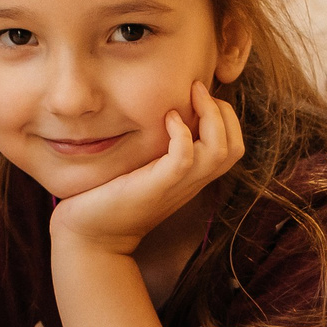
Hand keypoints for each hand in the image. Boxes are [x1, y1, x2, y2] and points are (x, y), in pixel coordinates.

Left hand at [47, 80, 244, 255]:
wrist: (91, 236)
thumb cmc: (111, 197)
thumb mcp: (143, 168)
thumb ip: (157, 148)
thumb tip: (160, 112)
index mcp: (192, 177)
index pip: (233, 146)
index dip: (226, 117)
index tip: (200, 97)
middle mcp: (191, 182)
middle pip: (235, 147)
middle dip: (224, 112)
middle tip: (198, 90)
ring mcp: (176, 186)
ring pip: (219, 151)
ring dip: (211, 116)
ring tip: (190, 96)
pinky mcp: (155, 187)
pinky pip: (184, 158)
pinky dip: (182, 133)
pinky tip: (167, 118)